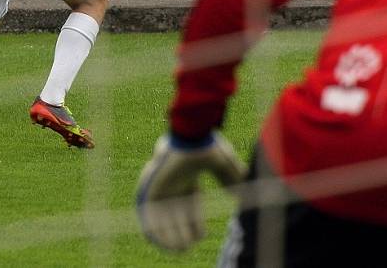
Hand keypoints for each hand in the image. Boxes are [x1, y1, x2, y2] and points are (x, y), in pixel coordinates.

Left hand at [136, 133, 245, 251]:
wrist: (188, 136)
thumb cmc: (205, 146)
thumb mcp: (222, 163)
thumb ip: (229, 177)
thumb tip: (239, 195)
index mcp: (186, 178)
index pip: (190, 207)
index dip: (195, 224)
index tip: (201, 235)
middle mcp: (173, 184)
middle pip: (176, 216)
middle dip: (183, 233)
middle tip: (189, 246)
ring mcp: (161, 187)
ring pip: (163, 219)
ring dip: (170, 236)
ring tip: (180, 249)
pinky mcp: (150, 189)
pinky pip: (148, 215)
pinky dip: (154, 230)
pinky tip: (162, 244)